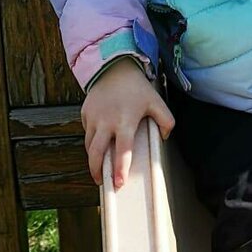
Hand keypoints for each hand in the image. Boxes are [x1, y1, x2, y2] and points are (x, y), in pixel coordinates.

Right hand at [81, 56, 174, 188]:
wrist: (113, 68)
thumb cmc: (136, 87)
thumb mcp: (156, 101)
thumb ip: (166, 120)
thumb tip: (165, 137)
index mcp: (125, 121)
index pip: (123, 150)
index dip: (120, 168)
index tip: (118, 183)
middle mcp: (106, 122)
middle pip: (96, 153)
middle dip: (97, 171)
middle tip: (102, 182)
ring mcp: (93, 118)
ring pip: (89, 146)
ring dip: (93, 159)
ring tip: (100, 168)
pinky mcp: (85, 113)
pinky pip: (87, 133)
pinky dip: (91, 141)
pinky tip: (98, 145)